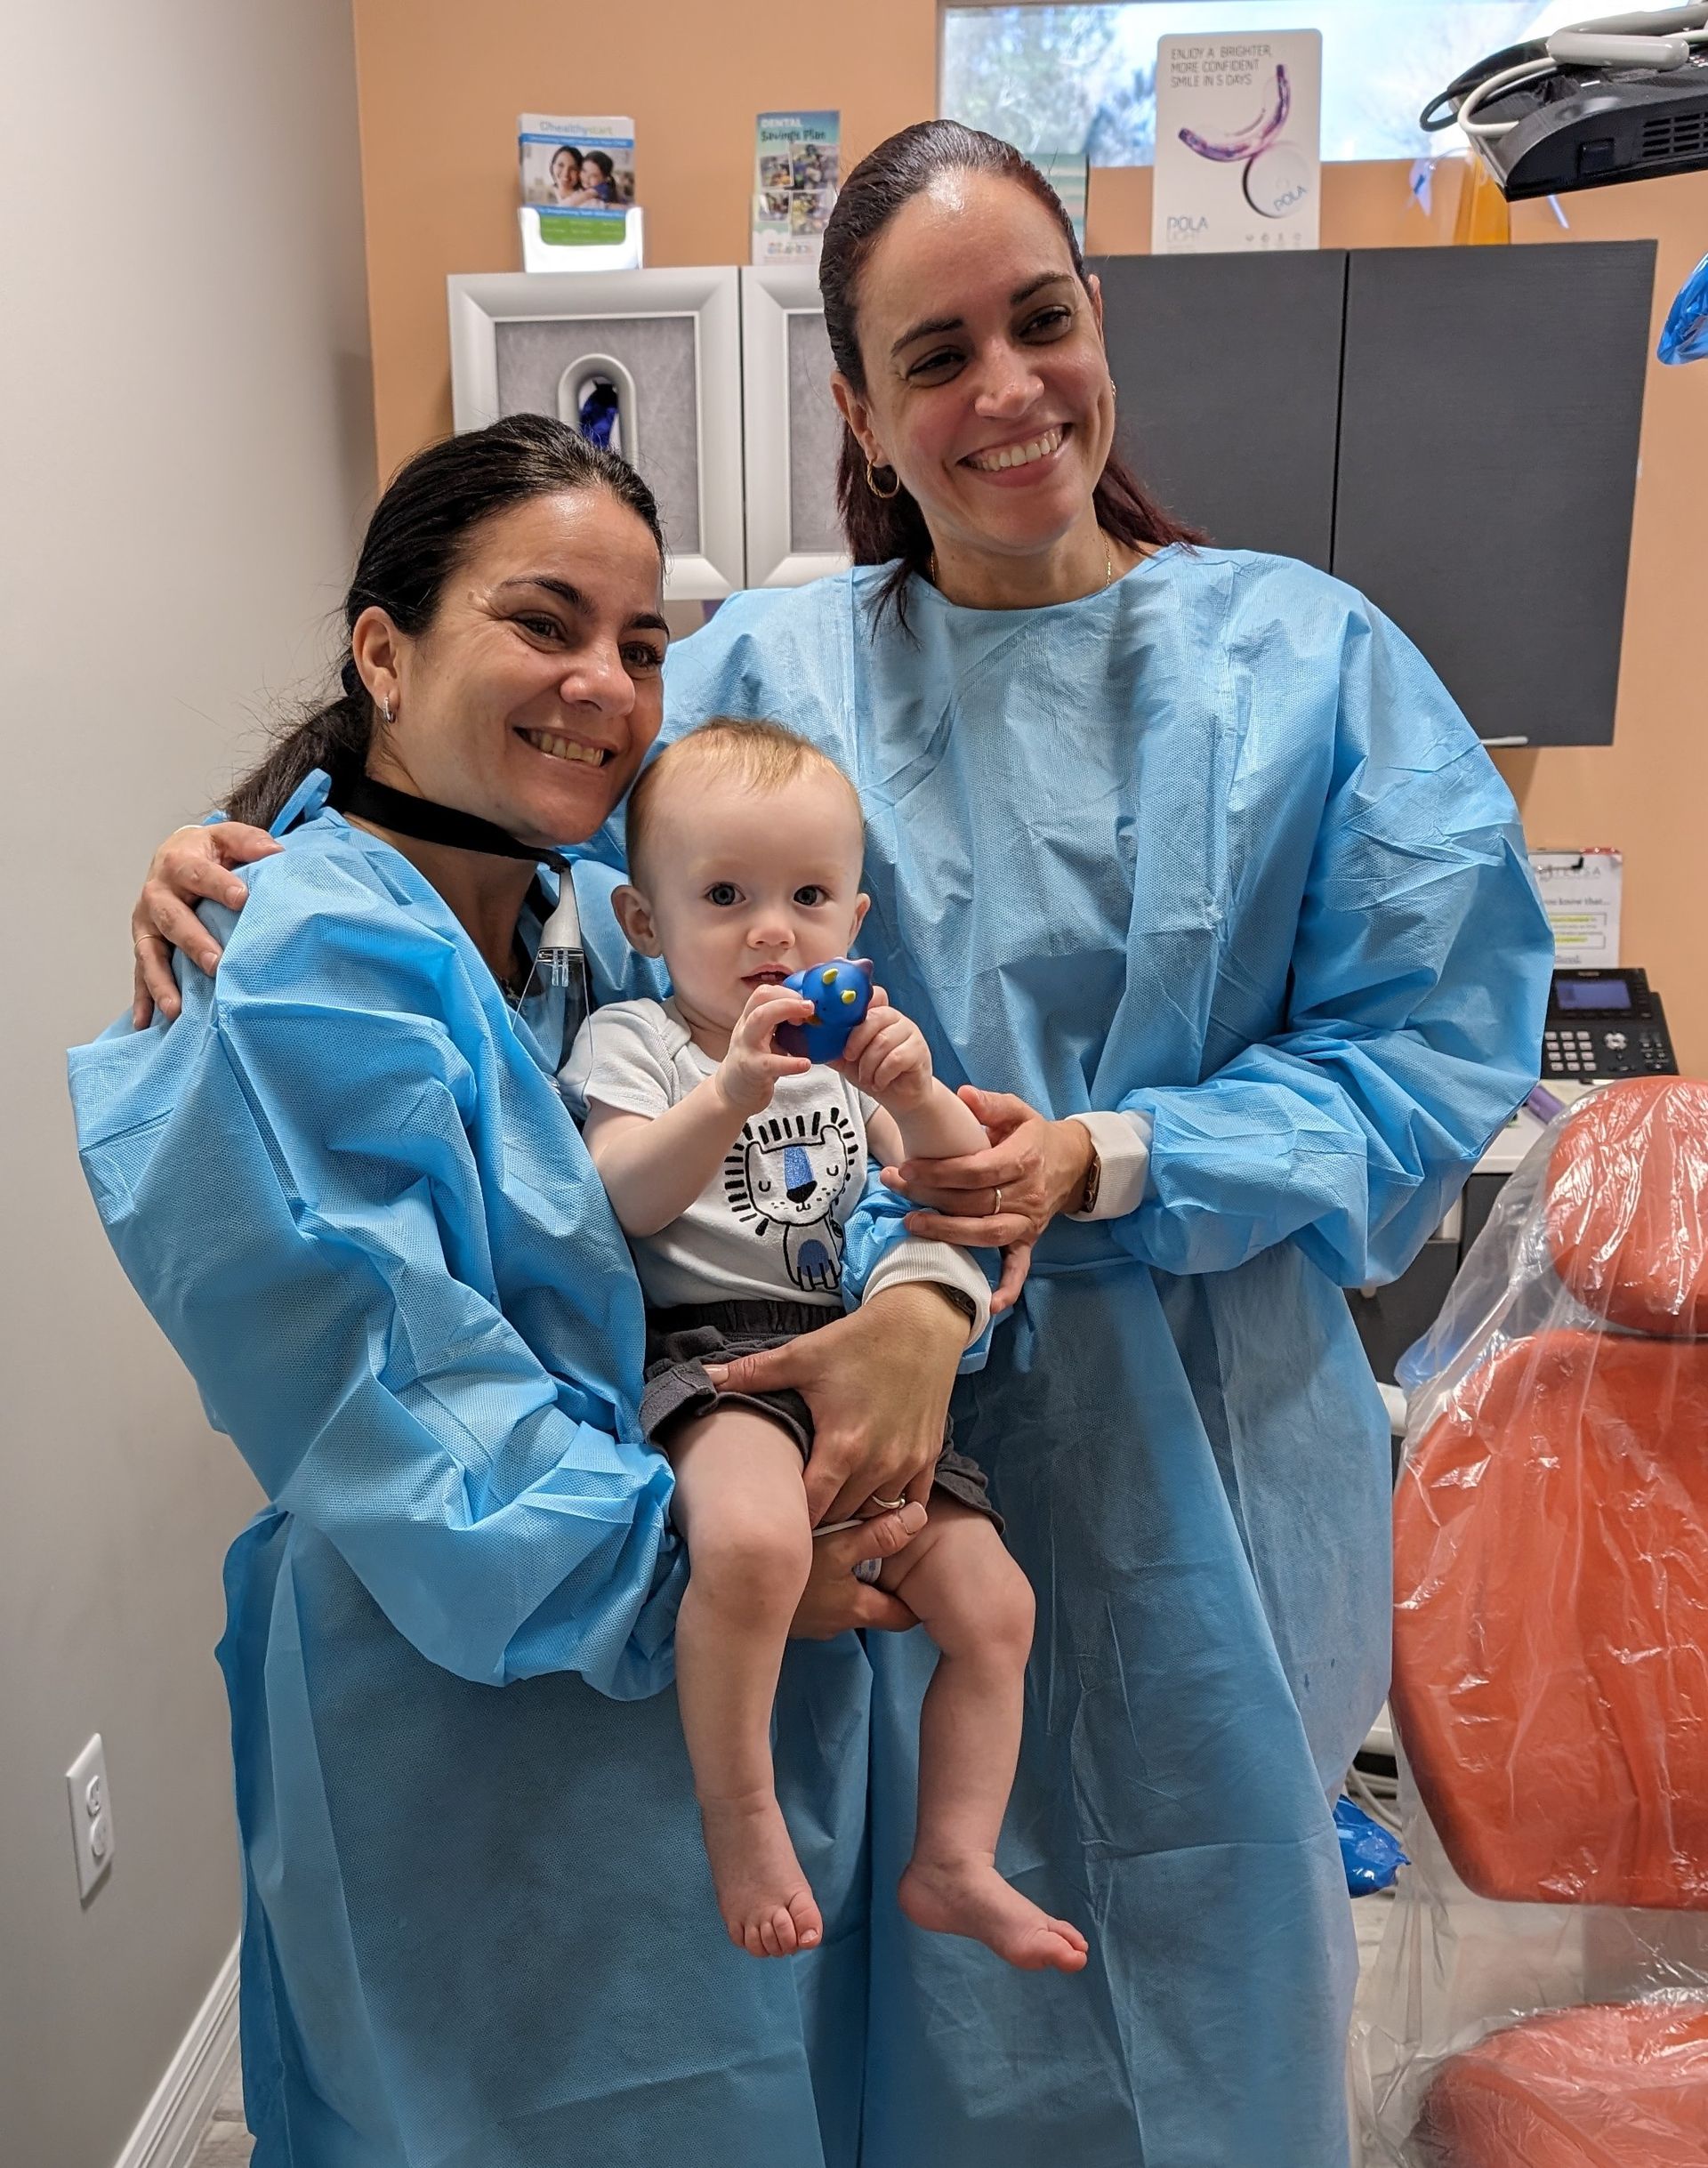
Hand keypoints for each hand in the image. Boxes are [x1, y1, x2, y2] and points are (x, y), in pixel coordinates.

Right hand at [132, 821, 280, 1026]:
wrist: (173, 856)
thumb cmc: (207, 852)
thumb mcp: (226, 838)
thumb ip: (248, 842)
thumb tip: (276, 851)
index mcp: (179, 863)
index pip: (199, 875)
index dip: (220, 886)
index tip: (243, 898)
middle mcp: (157, 894)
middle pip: (172, 919)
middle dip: (193, 942)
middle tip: (215, 963)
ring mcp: (147, 923)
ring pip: (150, 954)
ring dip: (162, 982)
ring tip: (177, 1008)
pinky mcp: (144, 944)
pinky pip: (141, 974)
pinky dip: (142, 999)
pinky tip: (144, 1023)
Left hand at [704, 1283, 964, 1524]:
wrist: (921, 1323)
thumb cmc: (858, 1340)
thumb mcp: (801, 1355)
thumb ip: (749, 1375)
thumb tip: (701, 1378)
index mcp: (843, 1445)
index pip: (811, 1507)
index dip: (790, 1516)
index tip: (773, 1516)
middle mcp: (878, 1464)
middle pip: (841, 1517)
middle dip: (817, 1520)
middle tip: (794, 1517)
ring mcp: (907, 1464)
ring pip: (875, 1514)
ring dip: (852, 1514)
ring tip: (829, 1510)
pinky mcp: (928, 1458)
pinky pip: (911, 1503)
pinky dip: (891, 1507)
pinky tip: (871, 1500)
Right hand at [714, 985, 812, 1116]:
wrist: (731, 1094)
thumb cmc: (754, 1064)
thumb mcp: (765, 1039)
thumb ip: (781, 1026)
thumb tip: (813, 1016)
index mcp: (751, 1019)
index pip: (765, 993)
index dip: (787, 992)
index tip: (806, 1002)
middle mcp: (746, 1028)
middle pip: (761, 997)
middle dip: (788, 997)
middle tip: (811, 1006)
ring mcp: (747, 1047)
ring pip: (760, 1018)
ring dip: (786, 1011)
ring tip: (806, 1021)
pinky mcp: (751, 1069)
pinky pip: (770, 1062)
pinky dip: (790, 1062)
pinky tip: (805, 1063)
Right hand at [789, 1502, 926, 1638]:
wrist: (731, 1598)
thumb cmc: (788, 1576)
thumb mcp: (837, 1548)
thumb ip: (879, 1536)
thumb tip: (919, 1517)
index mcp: (858, 1611)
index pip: (903, 1617)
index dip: (916, 1599)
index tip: (923, 1576)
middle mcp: (837, 1624)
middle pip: (872, 1605)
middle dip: (879, 1582)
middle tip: (883, 1551)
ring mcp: (811, 1622)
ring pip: (842, 1601)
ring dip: (847, 1580)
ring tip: (845, 1548)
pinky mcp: (789, 1614)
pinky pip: (817, 1599)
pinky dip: (822, 1582)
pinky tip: (813, 1560)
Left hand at [832, 1000, 932, 1114]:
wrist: (901, 1098)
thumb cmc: (876, 1074)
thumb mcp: (849, 1061)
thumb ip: (833, 1048)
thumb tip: (809, 1042)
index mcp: (880, 1015)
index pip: (875, 995)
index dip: (860, 1002)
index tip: (843, 1022)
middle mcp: (897, 1020)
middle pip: (875, 1017)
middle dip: (856, 1040)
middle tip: (849, 1058)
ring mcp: (911, 1034)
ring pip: (883, 1041)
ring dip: (868, 1064)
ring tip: (866, 1077)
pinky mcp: (919, 1051)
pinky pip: (896, 1058)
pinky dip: (881, 1074)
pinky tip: (879, 1083)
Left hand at [883, 1086, 1095, 1315]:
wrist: (1076, 1162)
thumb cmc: (1036, 1136)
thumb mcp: (1018, 1111)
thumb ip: (991, 1104)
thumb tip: (963, 1094)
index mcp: (1022, 1159)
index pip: (976, 1170)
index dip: (939, 1171)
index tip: (907, 1168)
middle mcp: (1026, 1193)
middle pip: (973, 1202)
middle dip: (929, 1196)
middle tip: (893, 1187)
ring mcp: (1029, 1220)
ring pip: (987, 1234)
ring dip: (948, 1234)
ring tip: (912, 1226)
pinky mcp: (1031, 1239)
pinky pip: (1020, 1267)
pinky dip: (1007, 1287)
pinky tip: (988, 1304)